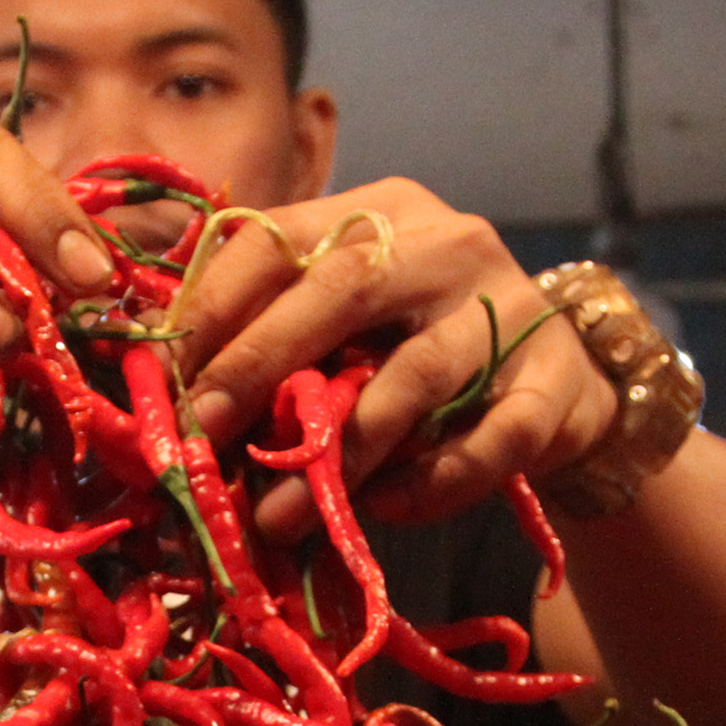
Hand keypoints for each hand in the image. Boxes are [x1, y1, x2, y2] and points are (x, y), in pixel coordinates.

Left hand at [159, 178, 618, 544]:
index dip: (214, 303)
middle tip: (207, 430)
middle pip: (344, 288)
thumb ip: (276, 330)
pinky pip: (491, 440)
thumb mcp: (350, 322)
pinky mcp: (556, 382)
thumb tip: (164, 386)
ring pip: (417, 374)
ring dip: (343, 449)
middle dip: (262, 360)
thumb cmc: (422, 352)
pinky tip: (386, 510)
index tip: (165, 373)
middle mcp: (447, 244)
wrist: (561, 384)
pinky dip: (434, 482)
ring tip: (283, 512)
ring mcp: (510, 309)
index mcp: (382, 213)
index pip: (281, 236)